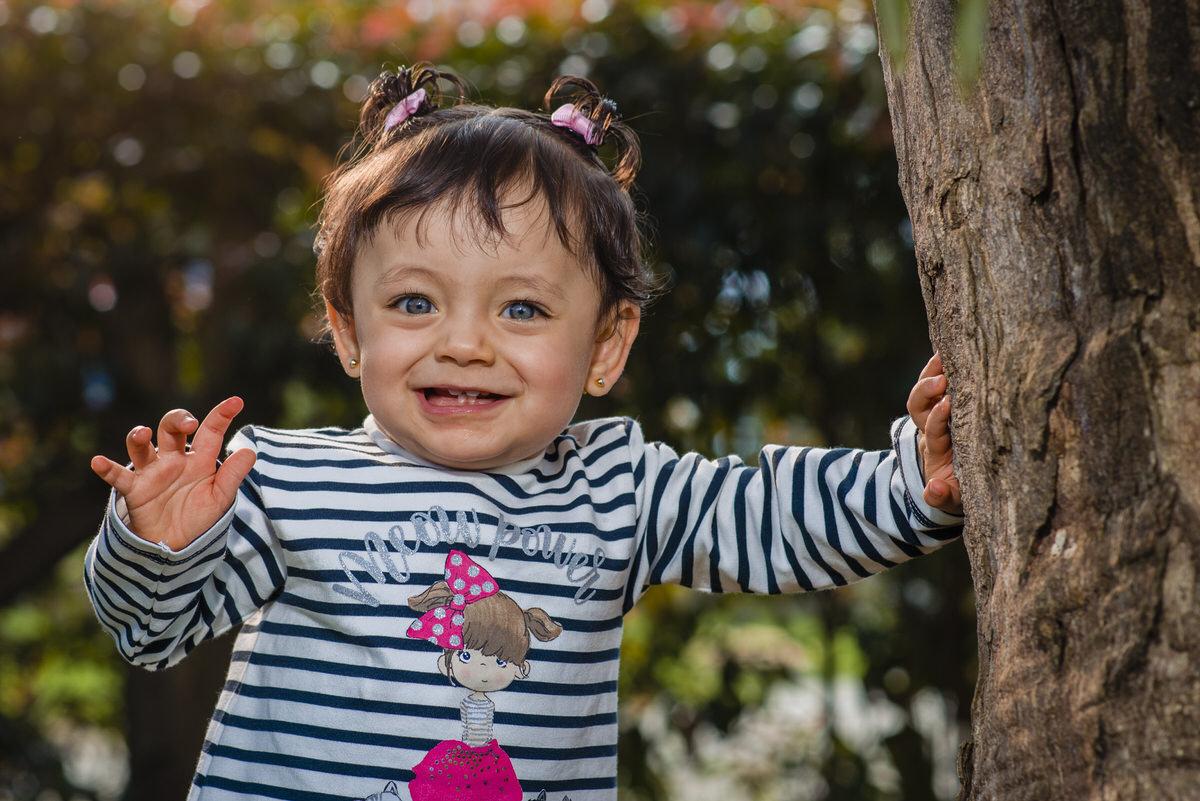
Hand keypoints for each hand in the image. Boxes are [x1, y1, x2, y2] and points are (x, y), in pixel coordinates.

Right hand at [91, 397, 255, 549]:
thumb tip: (250, 451)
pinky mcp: (134, 489)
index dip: (222, 415)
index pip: (210, 431)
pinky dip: (107, 468)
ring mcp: (152, 472)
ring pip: (142, 445)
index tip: (236, 402)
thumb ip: (233, 475)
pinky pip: (118, 475)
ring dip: (139, 435)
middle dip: (178, 420)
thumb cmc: (199, 517)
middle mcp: (174, 459)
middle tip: (189, 424)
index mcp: (199, 459)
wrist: (175, 545)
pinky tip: (98, 461)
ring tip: (143, 433)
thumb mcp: (221, 497)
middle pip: (172, 428)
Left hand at [907, 353, 962, 513]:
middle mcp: (931, 430)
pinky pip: (936, 386)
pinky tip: (945, 351)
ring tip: (941, 356)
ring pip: (923, 394)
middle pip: (918, 408)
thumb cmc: (957, 491)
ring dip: (928, 374)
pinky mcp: (944, 408)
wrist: (952, 485)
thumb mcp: (952, 500)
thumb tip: (934, 489)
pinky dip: (936, 368)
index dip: (937, 418)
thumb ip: (941, 498)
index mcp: (936, 451)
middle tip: (940, 380)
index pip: (932, 431)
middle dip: (925, 393)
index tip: (947, 404)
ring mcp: (936, 418)